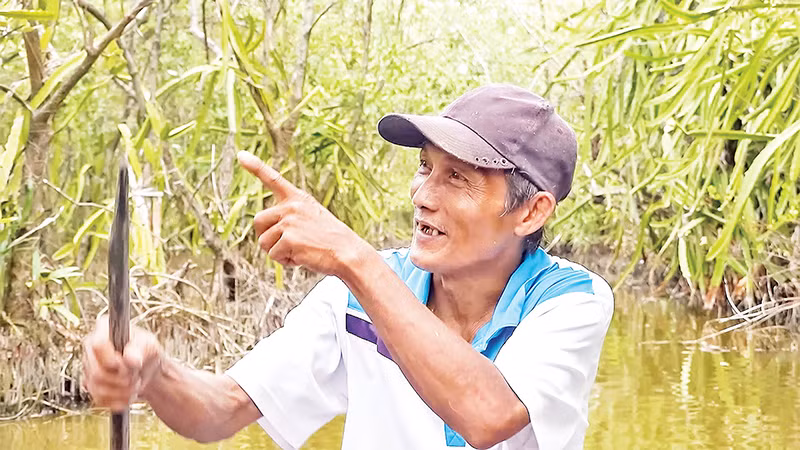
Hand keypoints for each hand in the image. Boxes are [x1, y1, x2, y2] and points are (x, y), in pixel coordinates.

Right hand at [82, 316, 163, 411]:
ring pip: (96, 388)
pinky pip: (99, 399)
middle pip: (96, 372)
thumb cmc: (147, 351)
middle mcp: (90, 348)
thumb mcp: (149, 345)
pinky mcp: (90, 385)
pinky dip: (117, 400)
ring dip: (121, 391)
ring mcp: (88, 367)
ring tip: (136, 384)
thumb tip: (130, 359)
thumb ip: (141, 349)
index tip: (129, 365)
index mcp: (103, 330)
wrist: (148, 369)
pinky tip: (128, 394)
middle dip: (121, 379)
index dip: (113, 359)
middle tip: (137, 378)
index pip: (98, 345)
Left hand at [237, 151, 371, 276]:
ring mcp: (290, 222)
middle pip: (258, 221)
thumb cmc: (331, 240)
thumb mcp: (312, 218)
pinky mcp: (289, 239)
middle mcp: (292, 207)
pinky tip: (302, 257)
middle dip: (266, 236)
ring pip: (263, 242)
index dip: (255, 166)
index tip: (241, 155)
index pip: (273, 178)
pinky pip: (273, 255)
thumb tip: (266, 234)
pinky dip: (285, 261)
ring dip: (277, 251)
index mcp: (298, 198)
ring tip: (300, 250)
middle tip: (285, 244)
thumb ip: (291, 217)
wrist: (348, 253)